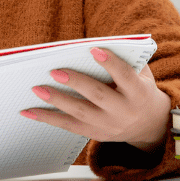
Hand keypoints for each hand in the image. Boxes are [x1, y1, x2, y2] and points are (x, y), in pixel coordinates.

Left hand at [20, 47, 171, 151]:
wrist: (149, 124)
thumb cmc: (139, 89)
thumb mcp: (141, 74)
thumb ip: (124, 60)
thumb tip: (92, 46)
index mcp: (138, 93)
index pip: (125, 76)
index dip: (111, 63)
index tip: (94, 49)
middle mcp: (124, 111)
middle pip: (98, 96)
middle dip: (76, 83)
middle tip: (55, 72)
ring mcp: (109, 125)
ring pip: (80, 113)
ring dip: (56, 100)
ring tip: (37, 89)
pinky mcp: (96, 134)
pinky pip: (69, 126)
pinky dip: (48, 118)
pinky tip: (30, 111)